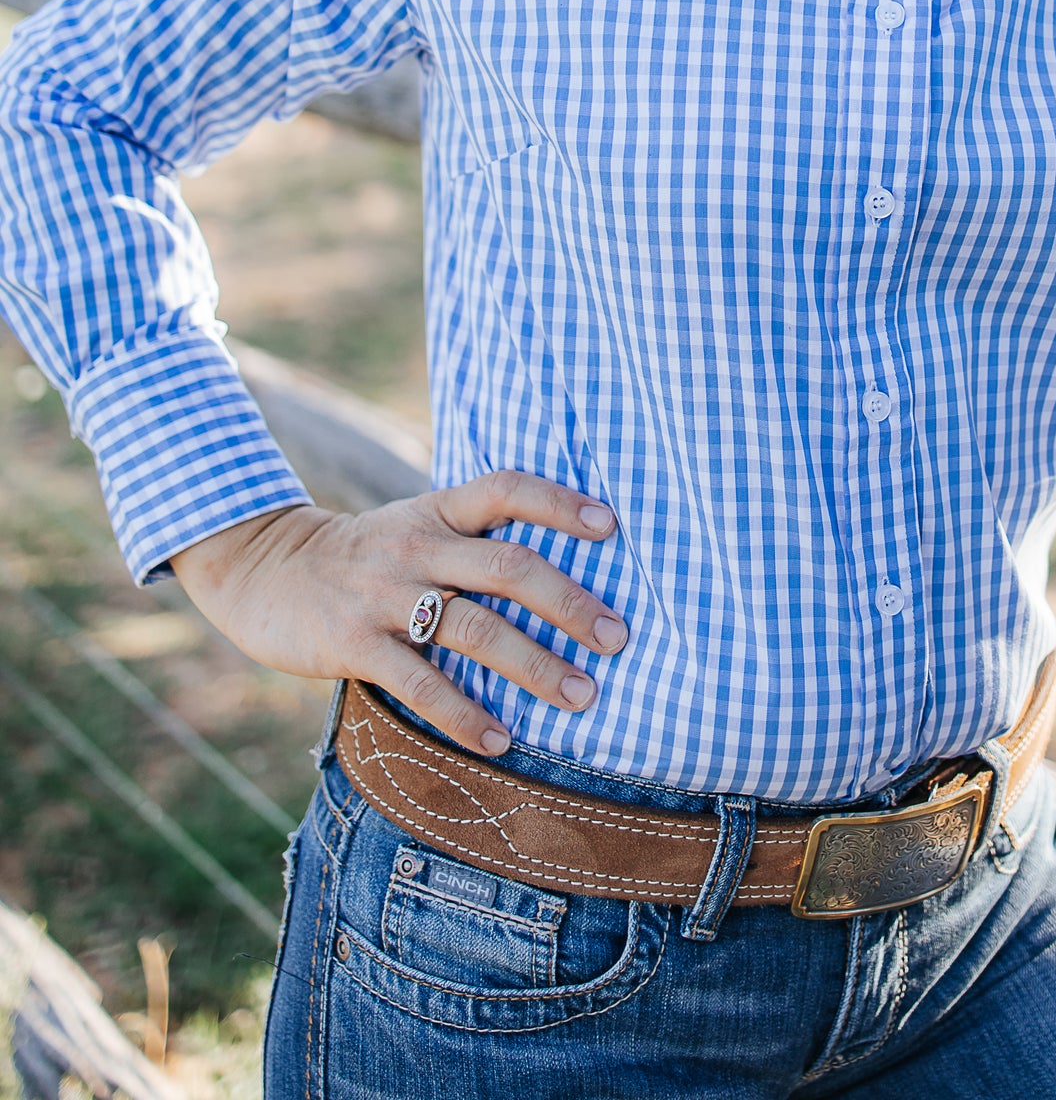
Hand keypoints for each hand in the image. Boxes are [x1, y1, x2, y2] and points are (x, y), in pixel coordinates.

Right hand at [170, 474, 628, 755]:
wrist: (264, 569)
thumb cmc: (363, 555)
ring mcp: (385, 594)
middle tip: (616, 638)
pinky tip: (500, 741)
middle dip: (568, 603)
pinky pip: (420, 684)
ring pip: (474, 628)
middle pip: (507, 567)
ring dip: (534, 665)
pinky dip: (465, 715)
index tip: (610, 526)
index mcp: (436, 509)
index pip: (506, 489)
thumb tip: (558, 572)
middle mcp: (417, 545)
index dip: (560, 502)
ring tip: (580, 696)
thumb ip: (470, 539)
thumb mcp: (414, 525)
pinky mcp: (355, 643)